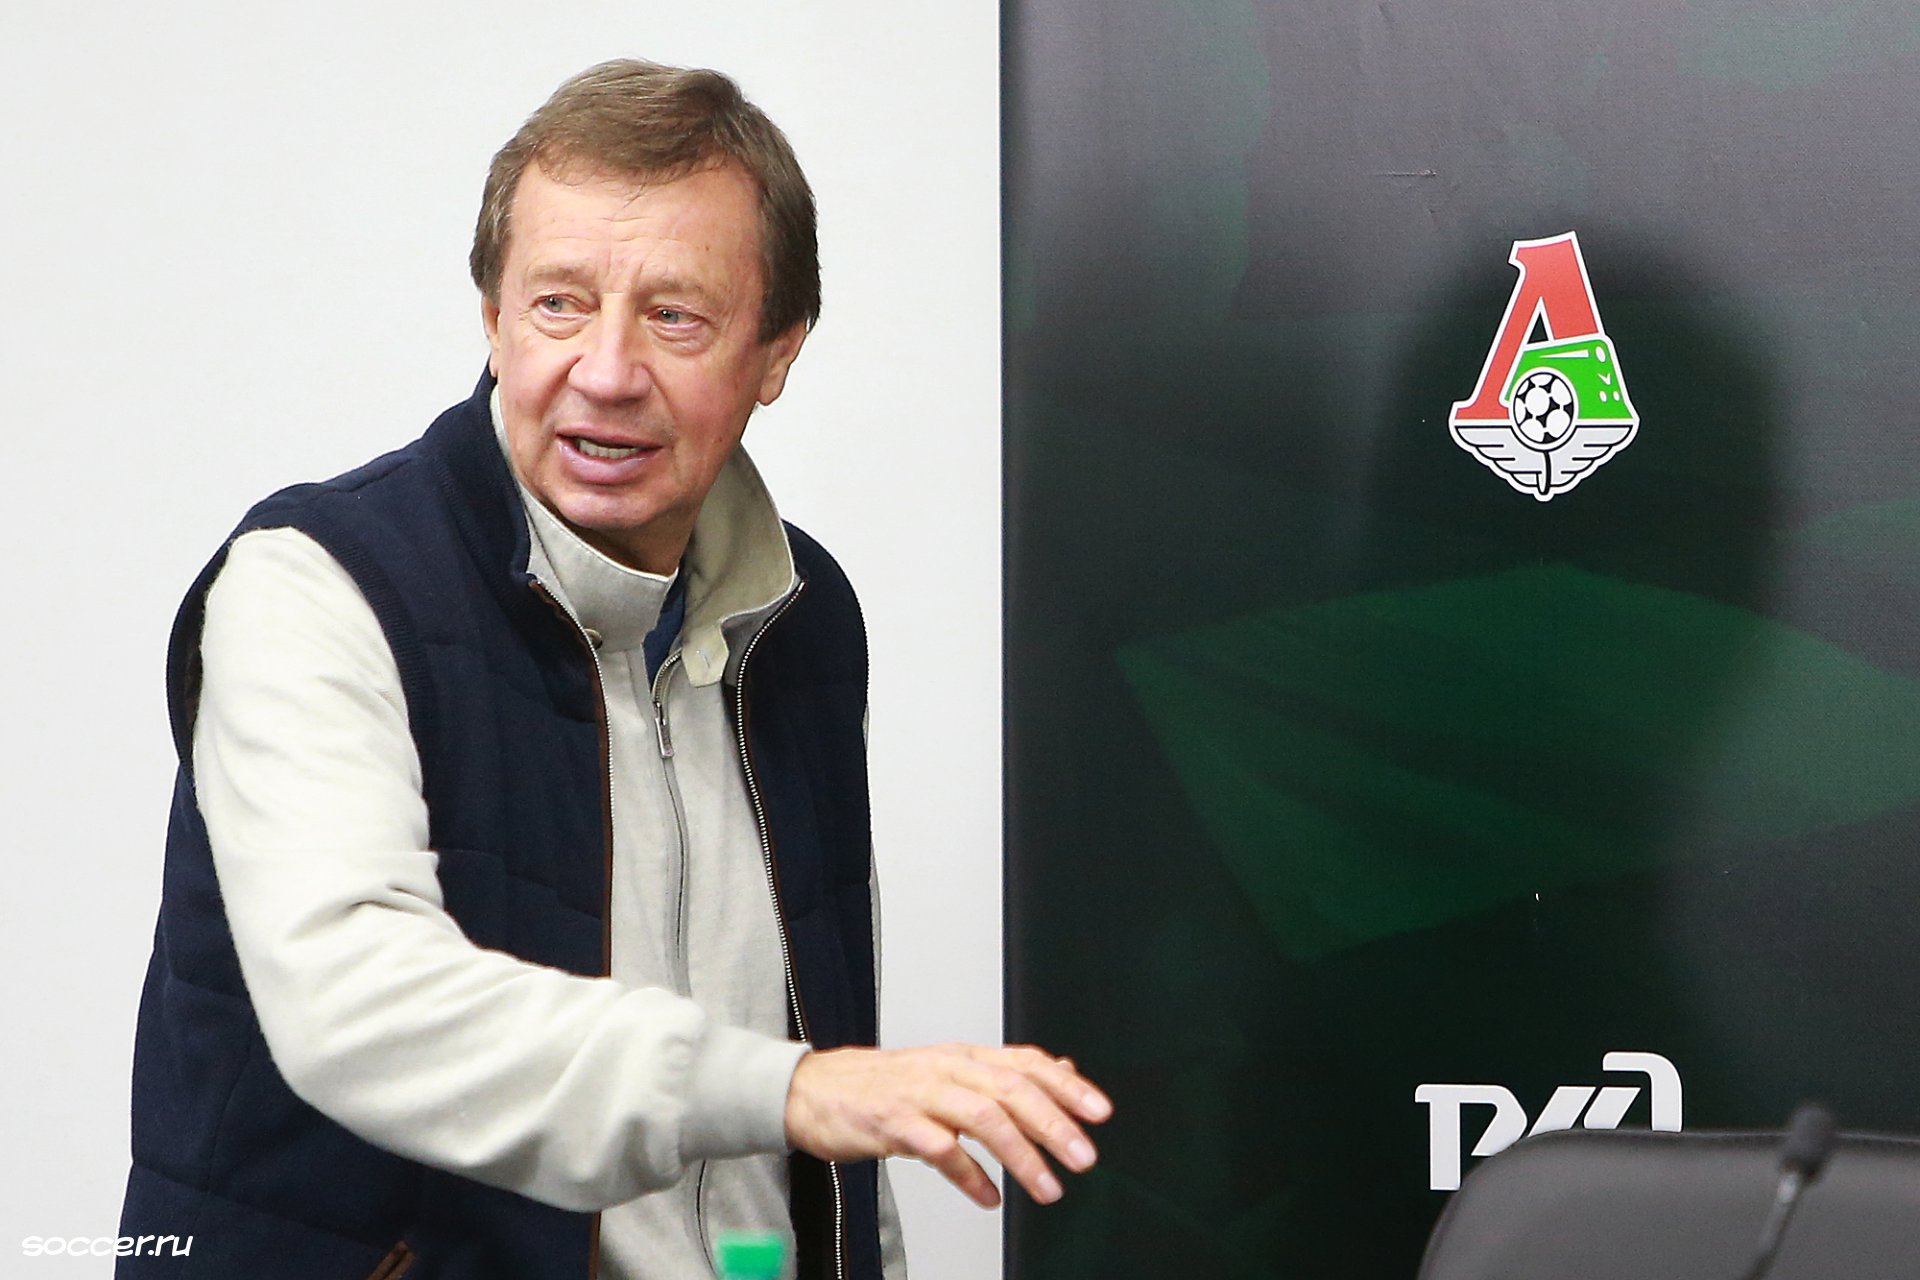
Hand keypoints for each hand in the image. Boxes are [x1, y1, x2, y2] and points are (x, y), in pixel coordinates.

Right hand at [784, 1043, 1111, 1208]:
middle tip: (1084, 1157)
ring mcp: (920, 1093)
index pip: (1027, 1062)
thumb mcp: (949, 1072)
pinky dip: (969, 1175)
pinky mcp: (893, 1122)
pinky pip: (939, 1149)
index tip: (1100, 1112)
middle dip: (1054, 1124)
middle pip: (1011, 1089)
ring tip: (1048, 1188)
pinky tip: (990, 1197)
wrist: (815, 1090)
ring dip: (1020, 1154)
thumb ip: (1003, 1074)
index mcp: (966, 1055)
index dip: (1067, 1085)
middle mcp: (948, 1067)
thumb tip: (1062, 1071)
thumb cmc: (886, 1086)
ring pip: (982, 1117)